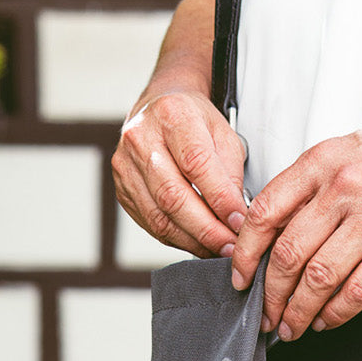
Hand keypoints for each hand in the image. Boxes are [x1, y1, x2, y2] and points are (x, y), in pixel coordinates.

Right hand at [112, 88, 247, 258]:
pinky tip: (196, 243)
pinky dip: (177, 239)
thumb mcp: (222, 133)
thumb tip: (235, 216)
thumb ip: (230, 173)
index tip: (239, 221)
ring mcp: (126, 166)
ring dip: (192, 240)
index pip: (196, 164)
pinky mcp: (122, 189)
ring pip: (159, 217)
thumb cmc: (192, 122)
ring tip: (216, 249)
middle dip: (206, 229)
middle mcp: (142, 138)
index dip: (219, 199)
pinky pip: (150, 224)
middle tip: (229, 246)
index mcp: (172, 115)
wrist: (157, 111)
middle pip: (173, 196)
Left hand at [230, 107, 361, 337]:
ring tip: (291, 326)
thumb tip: (268, 236)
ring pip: (319, 278)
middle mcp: (344, 186)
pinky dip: (335, 313)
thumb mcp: (346, 151)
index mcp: (322, 161)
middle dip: (270, 295)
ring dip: (299, 311)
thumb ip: (309, 187)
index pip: (264, 213)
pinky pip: (358, 290)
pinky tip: (325, 320)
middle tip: (265, 316)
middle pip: (288, 254)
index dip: (246, 255)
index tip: (241, 281)